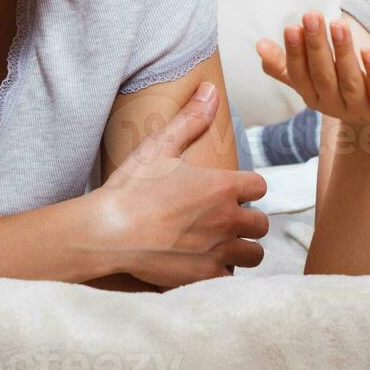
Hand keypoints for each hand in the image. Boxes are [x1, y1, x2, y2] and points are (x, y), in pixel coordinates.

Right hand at [94, 83, 270, 286]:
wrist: (108, 232)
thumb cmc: (132, 188)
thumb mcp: (159, 145)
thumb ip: (190, 118)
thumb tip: (210, 90)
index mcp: (223, 186)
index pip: (259, 186)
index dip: (246, 188)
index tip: (231, 192)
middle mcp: (228, 219)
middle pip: (261, 223)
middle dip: (248, 222)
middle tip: (226, 221)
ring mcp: (218, 251)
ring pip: (254, 254)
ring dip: (242, 249)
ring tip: (223, 245)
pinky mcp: (205, 277)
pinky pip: (231, 279)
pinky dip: (222, 274)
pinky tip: (206, 266)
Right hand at [255, 12, 369, 126]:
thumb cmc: (347, 88)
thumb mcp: (316, 78)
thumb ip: (287, 65)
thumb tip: (259, 45)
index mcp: (314, 96)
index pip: (300, 74)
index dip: (295, 52)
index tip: (292, 27)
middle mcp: (335, 105)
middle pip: (323, 75)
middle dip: (317, 46)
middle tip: (312, 16)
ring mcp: (361, 109)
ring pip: (350, 80)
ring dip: (343, 52)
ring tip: (338, 24)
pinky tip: (368, 51)